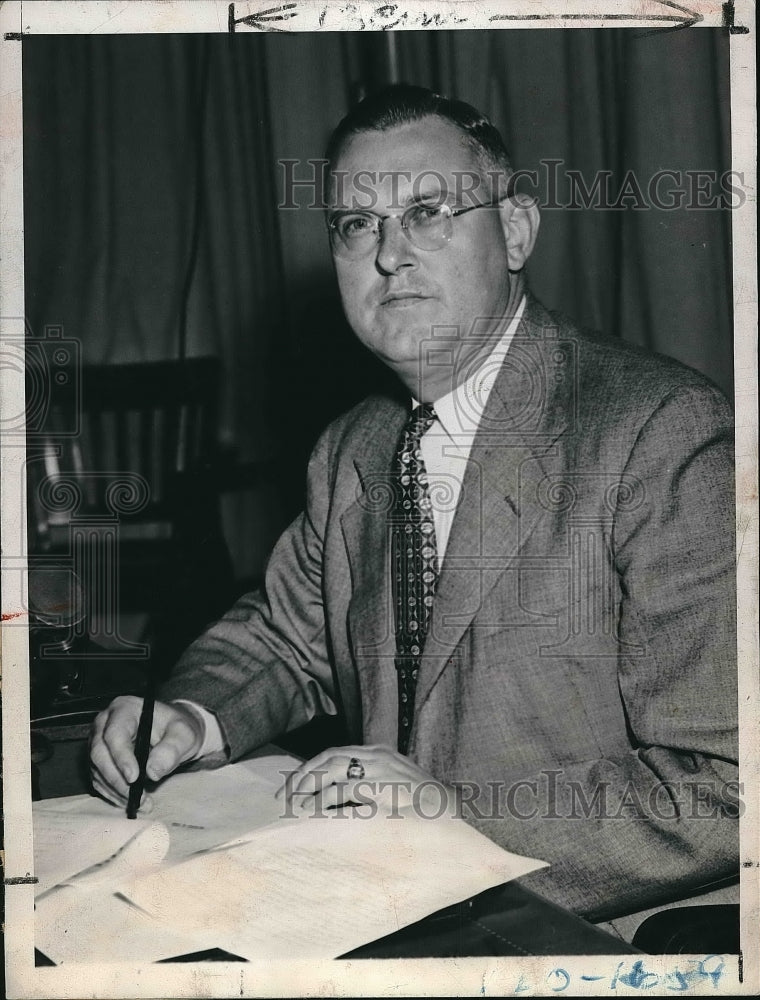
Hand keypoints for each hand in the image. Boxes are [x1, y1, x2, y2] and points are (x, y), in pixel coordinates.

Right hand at [89, 696, 204, 808]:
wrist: (172, 735)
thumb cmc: (177, 729)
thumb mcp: (184, 735)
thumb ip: (171, 749)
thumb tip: (152, 771)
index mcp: (124, 708)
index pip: (115, 733)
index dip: (121, 757)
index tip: (134, 778)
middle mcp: (106, 723)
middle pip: (99, 752)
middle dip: (116, 778)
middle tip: (137, 797)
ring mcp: (98, 741)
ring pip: (96, 769)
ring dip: (115, 790)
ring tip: (140, 803)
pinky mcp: (99, 759)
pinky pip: (98, 779)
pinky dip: (112, 793)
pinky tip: (130, 801)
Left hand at [276, 744, 456, 817]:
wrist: (451, 813)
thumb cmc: (423, 805)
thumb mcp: (394, 784)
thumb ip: (370, 783)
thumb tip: (336, 796)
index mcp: (379, 753)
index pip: (335, 753)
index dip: (310, 767)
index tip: (293, 785)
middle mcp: (377, 758)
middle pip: (328, 759)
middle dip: (302, 776)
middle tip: (284, 796)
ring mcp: (380, 773)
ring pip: (332, 772)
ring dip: (309, 788)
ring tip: (294, 806)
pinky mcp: (382, 791)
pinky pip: (345, 794)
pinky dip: (326, 802)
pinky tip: (316, 813)